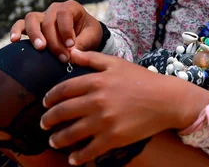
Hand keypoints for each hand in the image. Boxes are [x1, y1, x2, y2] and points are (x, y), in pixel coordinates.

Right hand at [10, 0, 102, 62]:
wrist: (84, 35)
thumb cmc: (88, 33)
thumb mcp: (92, 36)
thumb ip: (83, 43)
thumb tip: (71, 54)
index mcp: (71, 7)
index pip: (64, 14)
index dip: (66, 30)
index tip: (71, 46)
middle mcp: (55, 9)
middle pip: (48, 22)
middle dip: (55, 42)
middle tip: (63, 58)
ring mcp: (42, 16)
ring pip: (32, 19)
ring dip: (35, 34)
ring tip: (40, 48)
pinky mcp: (33, 26)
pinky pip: (20, 24)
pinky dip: (16, 30)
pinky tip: (14, 41)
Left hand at [41, 49, 208, 165]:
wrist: (164, 99)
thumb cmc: (140, 79)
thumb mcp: (116, 63)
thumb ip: (92, 58)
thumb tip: (71, 52)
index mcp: (96, 81)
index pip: (63, 89)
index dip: (50, 97)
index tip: (45, 102)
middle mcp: (96, 101)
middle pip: (63, 112)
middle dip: (48, 119)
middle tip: (43, 123)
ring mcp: (104, 121)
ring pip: (71, 134)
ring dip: (58, 139)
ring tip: (53, 141)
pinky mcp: (113, 138)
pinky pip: (89, 151)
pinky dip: (78, 157)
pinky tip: (72, 159)